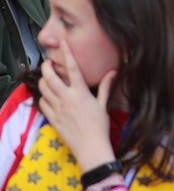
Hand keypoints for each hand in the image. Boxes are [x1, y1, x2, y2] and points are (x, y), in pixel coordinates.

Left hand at [36, 40, 115, 169]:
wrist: (90, 147)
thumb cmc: (100, 127)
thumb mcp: (104, 104)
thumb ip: (106, 87)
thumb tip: (113, 72)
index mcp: (81, 93)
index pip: (72, 68)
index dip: (67, 53)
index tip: (63, 43)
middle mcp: (66, 99)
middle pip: (50, 77)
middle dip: (46, 66)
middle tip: (48, 62)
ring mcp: (57, 109)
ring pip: (43, 89)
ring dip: (43, 80)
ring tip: (48, 77)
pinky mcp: (52, 118)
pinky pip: (42, 103)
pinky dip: (43, 96)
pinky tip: (48, 95)